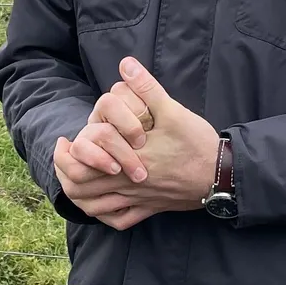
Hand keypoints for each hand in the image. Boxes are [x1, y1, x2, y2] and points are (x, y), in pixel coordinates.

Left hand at [53, 56, 221, 228]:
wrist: (221, 175)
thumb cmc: (196, 144)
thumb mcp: (172, 111)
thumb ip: (147, 88)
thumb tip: (126, 64)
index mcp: (127, 159)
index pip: (82, 161)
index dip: (68, 151)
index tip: (65, 139)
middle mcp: (127, 183)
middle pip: (80, 187)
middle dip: (64, 171)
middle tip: (64, 156)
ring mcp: (138, 200)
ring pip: (95, 207)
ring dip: (78, 194)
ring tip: (74, 178)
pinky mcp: (149, 209)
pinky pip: (118, 220)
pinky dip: (103, 215)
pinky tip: (100, 203)